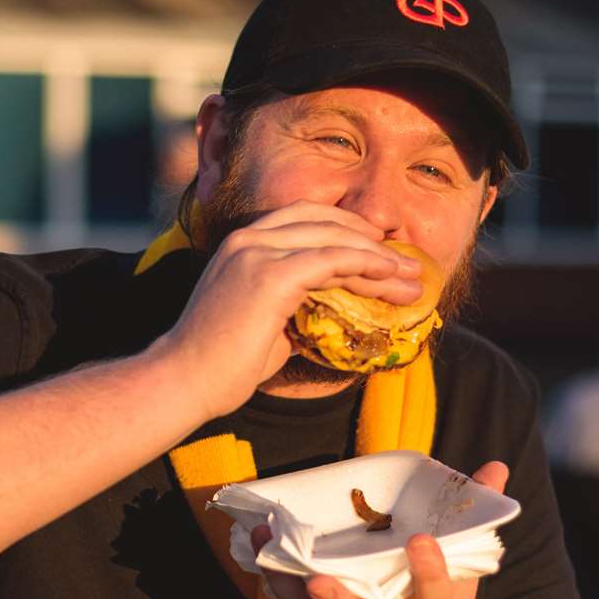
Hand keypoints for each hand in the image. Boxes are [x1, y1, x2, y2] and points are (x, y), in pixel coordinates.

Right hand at [149, 202, 425, 419]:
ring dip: (380, 258)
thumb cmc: (221, 363)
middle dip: (372, 241)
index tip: (381, 249)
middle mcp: (249, 238)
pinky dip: (367, 266)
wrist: (185, 380)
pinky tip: (391, 278)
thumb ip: (296, 301)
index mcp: (243, 243)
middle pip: (326, 221)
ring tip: (413, 278)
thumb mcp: (265, 320)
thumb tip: (336, 308)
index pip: (306, 218)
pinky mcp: (270, 275)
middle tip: (408, 263)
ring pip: (335, 239)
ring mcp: (258, 252)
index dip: (348, 229)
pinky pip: (332, 260)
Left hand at [254, 461, 509, 598]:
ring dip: (292, 588)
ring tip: (270, 553)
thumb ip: (476, 519)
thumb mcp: (468, 573)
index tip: (421, 541)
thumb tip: (495, 467)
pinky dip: (279, 583)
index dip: (429, 572)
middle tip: (320, 580)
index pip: (435, 596)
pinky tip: (261, 552)